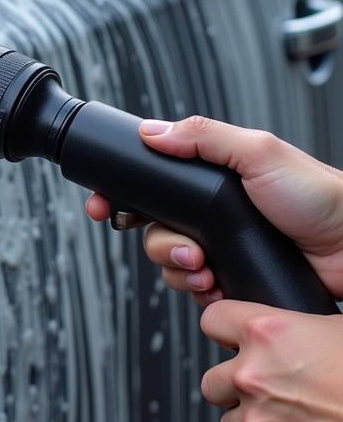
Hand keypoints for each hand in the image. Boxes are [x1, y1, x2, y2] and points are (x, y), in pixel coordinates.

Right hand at [85, 116, 342, 306]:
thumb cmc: (321, 198)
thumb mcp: (260, 153)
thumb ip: (204, 137)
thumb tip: (152, 132)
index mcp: (212, 178)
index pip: (151, 183)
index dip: (119, 194)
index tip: (102, 206)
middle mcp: (212, 213)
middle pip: (152, 229)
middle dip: (160, 244)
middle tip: (186, 250)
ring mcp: (221, 248)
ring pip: (169, 262)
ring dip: (179, 269)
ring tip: (207, 269)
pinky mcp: (232, 280)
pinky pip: (192, 289)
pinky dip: (197, 290)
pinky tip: (218, 284)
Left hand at [200, 300, 342, 421]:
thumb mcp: (336, 327)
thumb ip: (297, 325)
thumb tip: (286, 326)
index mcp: (266, 332)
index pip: (212, 321)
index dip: (225, 331)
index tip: (232, 339)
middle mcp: (254, 375)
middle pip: (211, 380)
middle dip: (234, 386)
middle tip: (266, 389)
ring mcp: (259, 421)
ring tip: (286, 420)